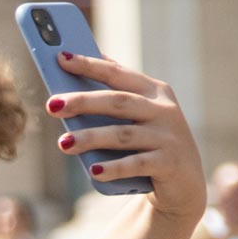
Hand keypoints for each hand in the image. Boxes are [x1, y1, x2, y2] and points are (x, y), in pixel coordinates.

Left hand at [50, 54, 204, 223]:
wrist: (185, 180)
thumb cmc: (150, 143)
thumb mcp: (138, 117)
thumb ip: (113, 101)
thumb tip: (69, 87)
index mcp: (154, 92)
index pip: (118, 74)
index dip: (90, 65)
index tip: (61, 58)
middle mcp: (163, 110)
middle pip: (118, 102)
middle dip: (83, 101)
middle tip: (52, 105)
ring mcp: (167, 137)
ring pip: (123, 135)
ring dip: (91, 138)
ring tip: (63, 143)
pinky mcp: (167, 163)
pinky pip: (136, 164)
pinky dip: (114, 167)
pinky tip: (94, 171)